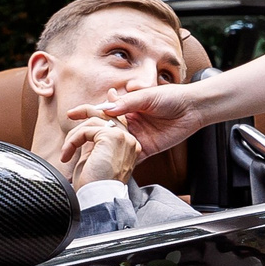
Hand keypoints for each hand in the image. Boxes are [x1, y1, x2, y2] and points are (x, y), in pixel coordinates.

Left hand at [59, 113, 143, 186]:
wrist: (98, 199)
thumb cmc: (94, 186)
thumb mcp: (94, 158)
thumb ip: (94, 142)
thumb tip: (86, 128)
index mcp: (128, 145)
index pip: (115, 121)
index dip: (101, 111)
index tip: (83, 111)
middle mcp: (129, 140)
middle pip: (106, 115)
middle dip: (85, 111)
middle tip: (70, 114)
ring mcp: (122, 137)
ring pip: (92, 122)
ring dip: (74, 136)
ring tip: (66, 152)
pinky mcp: (112, 137)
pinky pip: (86, 130)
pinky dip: (72, 141)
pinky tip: (67, 155)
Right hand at [77, 80, 217, 157]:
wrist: (193, 109)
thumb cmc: (171, 97)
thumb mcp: (147, 96)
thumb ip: (127, 103)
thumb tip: (107, 108)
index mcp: (127, 107)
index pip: (102, 111)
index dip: (86, 112)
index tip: (71, 115)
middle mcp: (129, 123)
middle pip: (105, 131)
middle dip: (89, 136)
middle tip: (73, 143)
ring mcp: (137, 137)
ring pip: (114, 146)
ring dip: (101, 152)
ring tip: (84, 159)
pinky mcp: (146, 149)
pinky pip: (130, 158)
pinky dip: (120, 164)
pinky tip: (107, 169)